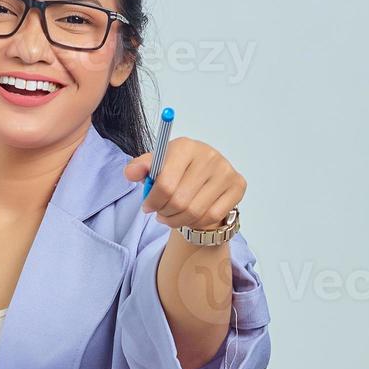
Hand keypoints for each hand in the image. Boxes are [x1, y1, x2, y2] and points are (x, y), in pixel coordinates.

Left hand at [123, 137, 245, 231]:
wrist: (206, 174)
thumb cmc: (177, 170)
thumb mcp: (157, 165)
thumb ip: (141, 168)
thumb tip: (130, 173)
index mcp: (185, 146)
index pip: (165, 183)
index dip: (153, 200)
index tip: (147, 206)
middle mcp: (208, 156)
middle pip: (179, 201)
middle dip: (164, 212)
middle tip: (159, 213)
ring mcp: (225, 171)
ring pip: (195, 212)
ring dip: (177, 221)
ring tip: (170, 217)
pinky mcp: (238, 185)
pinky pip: (211, 216)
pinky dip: (195, 222)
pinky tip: (188, 218)